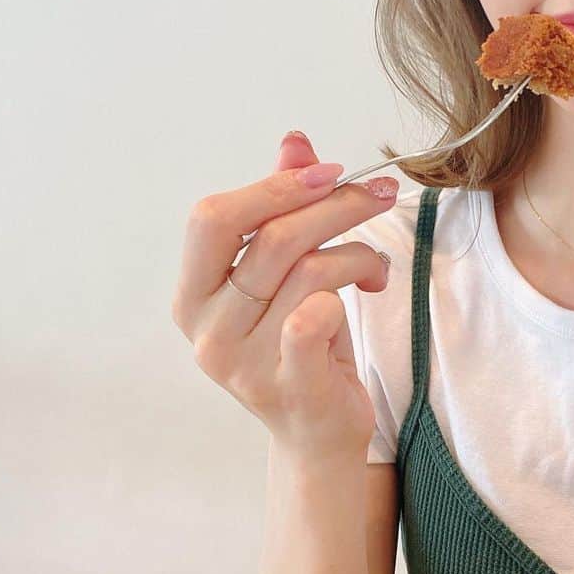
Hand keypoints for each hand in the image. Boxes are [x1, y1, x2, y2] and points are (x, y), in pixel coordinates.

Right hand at [172, 131, 398, 459]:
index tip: (329, 172)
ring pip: (308, 272)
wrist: (316, 431)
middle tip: (380, 193)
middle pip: (270, 240)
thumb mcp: (287, 272)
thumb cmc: (301, 344)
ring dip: (358, 252)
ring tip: (377, 266)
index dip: (275, 187)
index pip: (213, 218)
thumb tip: (295, 142)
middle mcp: (207, 329)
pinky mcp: (288, 386)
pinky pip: (313, 320)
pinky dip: (346, 292)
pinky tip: (370, 288)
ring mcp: (243, 363)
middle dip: (334, 206)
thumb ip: (282, 208)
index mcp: (193, 294)